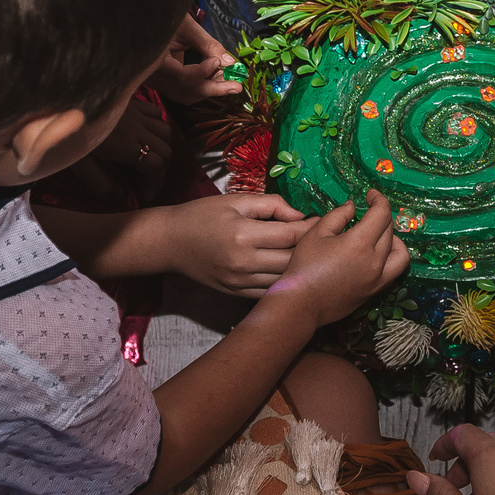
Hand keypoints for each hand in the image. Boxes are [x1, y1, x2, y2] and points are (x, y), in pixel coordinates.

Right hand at [150, 13, 235, 103]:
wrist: (150, 17)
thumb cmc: (166, 17)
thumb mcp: (187, 27)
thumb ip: (208, 45)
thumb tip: (230, 63)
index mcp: (154, 60)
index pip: (180, 77)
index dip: (202, 72)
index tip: (217, 61)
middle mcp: (152, 76)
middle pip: (185, 91)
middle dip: (213, 89)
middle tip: (237, 86)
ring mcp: (157, 81)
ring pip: (186, 94)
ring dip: (209, 87)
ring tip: (229, 79)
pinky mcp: (164, 81)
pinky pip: (184, 90)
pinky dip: (201, 85)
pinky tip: (217, 77)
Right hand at [160, 193, 314, 295]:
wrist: (171, 242)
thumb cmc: (202, 215)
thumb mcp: (235, 201)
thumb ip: (271, 204)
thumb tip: (301, 215)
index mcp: (242, 235)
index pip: (289, 235)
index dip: (310, 227)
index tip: (322, 220)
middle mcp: (243, 263)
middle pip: (291, 260)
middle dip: (310, 248)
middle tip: (322, 237)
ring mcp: (239, 282)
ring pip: (283, 279)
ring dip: (300, 267)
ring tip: (311, 254)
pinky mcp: (236, 293)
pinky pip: (269, 291)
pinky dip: (284, 282)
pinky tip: (292, 271)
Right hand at [264, 191, 409, 325]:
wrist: (301, 303)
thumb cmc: (305, 266)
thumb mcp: (317, 233)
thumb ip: (338, 215)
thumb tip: (353, 206)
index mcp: (361, 243)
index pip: (382, 214)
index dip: (379, 199)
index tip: (370, 195)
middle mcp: (375, 261)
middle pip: (390, 231)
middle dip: (381, 216)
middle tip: (367, 212)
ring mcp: (377, 279)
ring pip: (401, 254)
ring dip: (395, 240)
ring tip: (378, 235)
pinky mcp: (374, 291)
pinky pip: (393, 272)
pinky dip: (391, 258)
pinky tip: (375, 255)